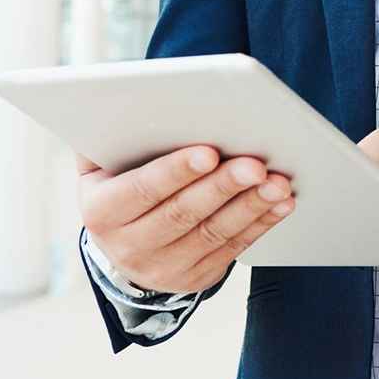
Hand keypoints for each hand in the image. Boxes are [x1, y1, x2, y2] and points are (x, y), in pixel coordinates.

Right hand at [76, 146, 294, 294]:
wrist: (122, 247)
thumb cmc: (117, 187)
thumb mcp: (98, 165)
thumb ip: (108, 136)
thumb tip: (127, 102)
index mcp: (102, 212)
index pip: (141, 189)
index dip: (175, 171)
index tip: (209, 152)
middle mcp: (130, 246)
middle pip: (183, 213)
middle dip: (223, 186)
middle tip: (255, 164)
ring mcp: (164, 267)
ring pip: (213, 233)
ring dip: (250, 206)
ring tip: (277, 182)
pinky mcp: (196, 276)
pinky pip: (233, 248)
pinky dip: (261, 223)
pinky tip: (279, 202)